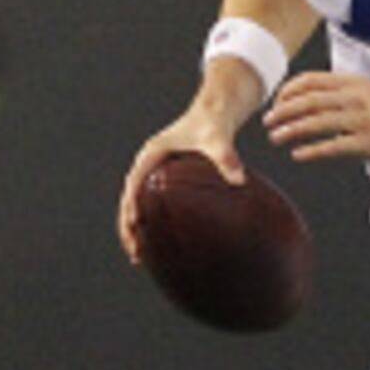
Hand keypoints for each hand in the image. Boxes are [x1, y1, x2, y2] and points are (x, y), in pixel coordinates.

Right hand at [118, 101, 247, 264]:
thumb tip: (240, 181)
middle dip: (129, 227)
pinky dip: (151, 223)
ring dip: (136, 230)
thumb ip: (227, 157)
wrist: (216, 111)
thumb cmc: (214, 123)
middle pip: (130, 200)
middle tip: (136, 254)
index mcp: (152, 154)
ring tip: (141, 258)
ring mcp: (156, 173)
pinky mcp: (166, 180)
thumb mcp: (218, 139)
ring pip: (138, 205)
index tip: (134, 225)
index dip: (132, 205)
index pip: (135, 183)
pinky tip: (160, 244)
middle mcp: (149, 165)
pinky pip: (153, 205)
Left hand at [265, 71, 369, 165]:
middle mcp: (354, 98)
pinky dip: (312, 151)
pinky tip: (299, 155)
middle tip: (269, 122)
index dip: (288, 91)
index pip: (310, 81)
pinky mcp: (369, 142)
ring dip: (291, 130)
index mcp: (352, 83)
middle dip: (283, 112)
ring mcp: (361, 120)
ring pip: (316, 122)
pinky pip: (333, 146)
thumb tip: (312, 102)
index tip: (277, 102)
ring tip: (277, 138)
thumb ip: (342, 94)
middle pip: (308, 101)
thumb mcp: (369, 92)